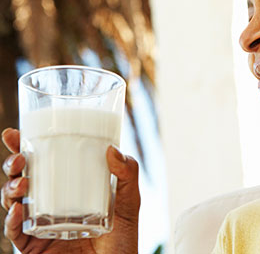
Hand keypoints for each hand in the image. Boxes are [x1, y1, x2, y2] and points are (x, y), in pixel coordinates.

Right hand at [1, 128, 140, 253]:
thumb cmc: (123, 240)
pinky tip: (18, 211)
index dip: (27, 146)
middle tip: (19, 158)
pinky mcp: (34, 246)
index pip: (46, 162)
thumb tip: (112, 148)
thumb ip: (127, 175)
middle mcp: (52, 203)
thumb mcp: (130, 204)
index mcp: (71, 187)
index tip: (16, 133)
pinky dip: (11, 221)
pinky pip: (16, 233)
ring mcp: (41, 224)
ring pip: (13, 201)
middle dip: (13, 164)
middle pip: (23, 177)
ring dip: (10, 188)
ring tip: (21, 184)